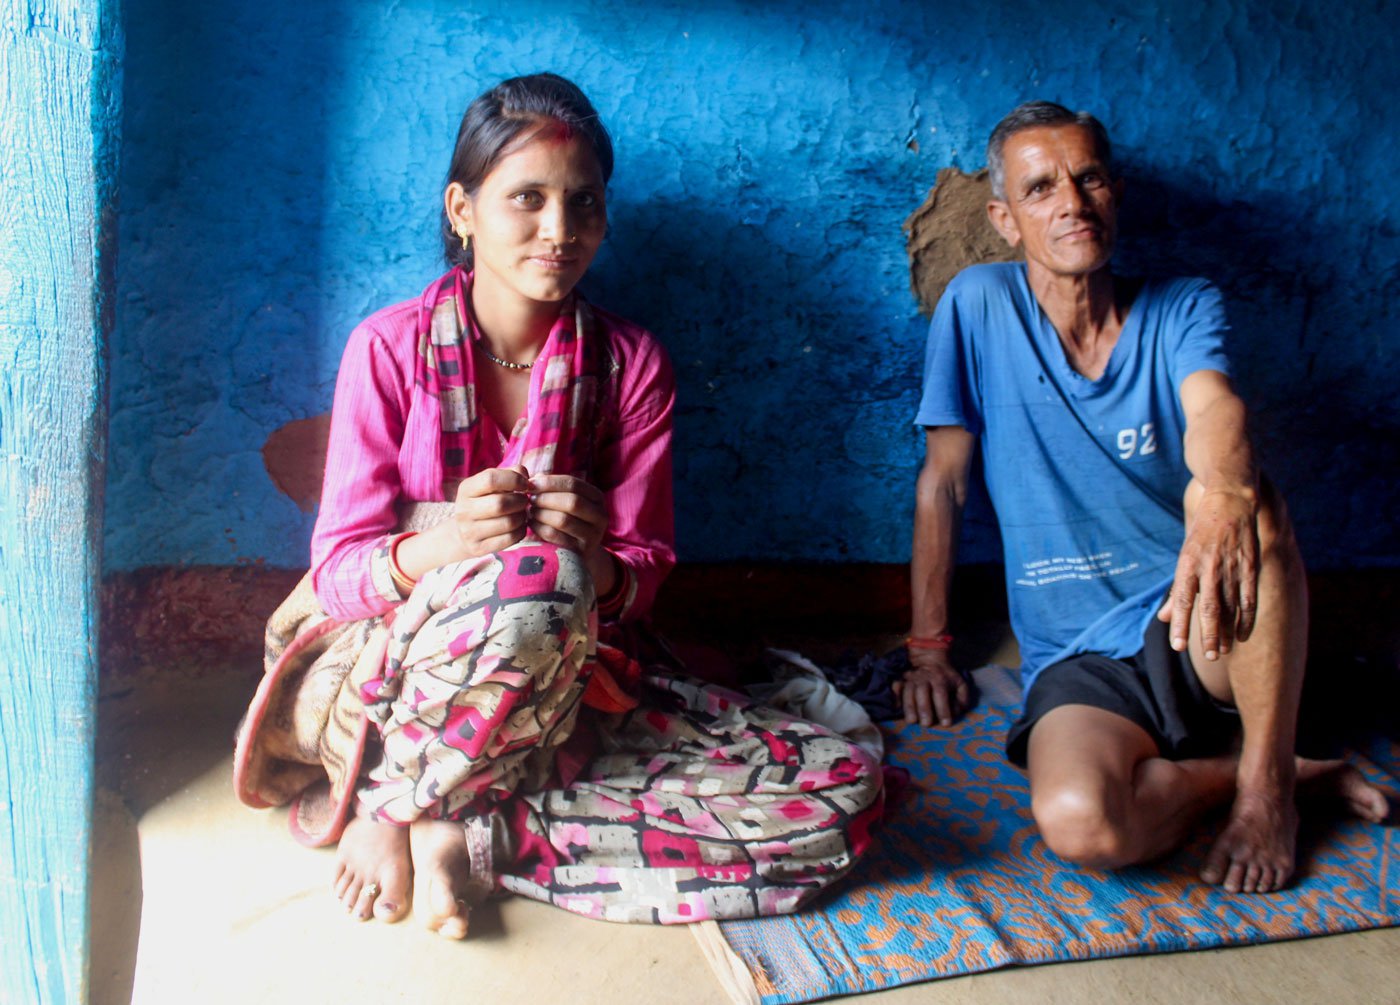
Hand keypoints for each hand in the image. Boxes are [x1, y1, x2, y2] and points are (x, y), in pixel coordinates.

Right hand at [450, 466, 530, 557]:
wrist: (464, 532)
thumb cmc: (485, 502)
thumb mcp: (492, 485)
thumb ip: (511, 474)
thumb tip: (527, 477)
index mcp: (466, 489)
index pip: (490, 479)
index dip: (513, 479)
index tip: (525, 484)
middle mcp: (464, 510)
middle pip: (501, 503)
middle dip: (520, 501)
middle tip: (524, 501)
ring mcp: (469, 531)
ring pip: (508, 523)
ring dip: (522, 517)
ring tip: (521, 513)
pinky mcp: (479, 548)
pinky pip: (510, 539)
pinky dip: (521, 531)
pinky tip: (519, 526)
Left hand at [525, 474, 608, 558]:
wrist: (578, 550)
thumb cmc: (568, 518)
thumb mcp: (565, 500)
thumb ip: (553, 487)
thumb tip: (535, 478)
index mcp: (597, 498)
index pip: (573, 484)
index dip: (550, 482)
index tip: (530, 483)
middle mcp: (600, 516)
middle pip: (571, 501)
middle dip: (546, 499)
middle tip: (530, 499)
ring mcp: (593, 536)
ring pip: (563, 520)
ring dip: (542, 514)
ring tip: (531, 511)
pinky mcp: (580, 551)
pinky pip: (555, 536)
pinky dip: (539, 528)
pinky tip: (532, 524)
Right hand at [893, 648, 969, 726]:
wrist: (930, 659)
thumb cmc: (946, 676)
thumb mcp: (960, 684)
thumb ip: (962, 699)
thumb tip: (956, 713)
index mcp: (940, 679)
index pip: (941, 694)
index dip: (943, 709)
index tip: (946, 723)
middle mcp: (924, 678)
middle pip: (922, 692)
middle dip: (924, 709)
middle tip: (926, 724)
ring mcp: (911, 679)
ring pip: (908, 692)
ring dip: (909, 707)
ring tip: (912, 721)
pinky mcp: (902, 680)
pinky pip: (896, 687)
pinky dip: (896, 697)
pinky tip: (897, 708)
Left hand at [1158, 487, 1258, 659]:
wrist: (1229, 501)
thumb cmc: (1202, 535)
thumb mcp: (1184, 558)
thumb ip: (1177, 591)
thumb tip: (1165, 618)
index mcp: (1188, 564)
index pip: (1183, 600)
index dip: (1180, 625)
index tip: (1178, 647)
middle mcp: (1209, 567)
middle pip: (1209, 608)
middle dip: (1209, 635)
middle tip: (1209, 657)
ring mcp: (1232, 567)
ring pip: (1230, 607)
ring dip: (1228, 632)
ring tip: (1223, 651)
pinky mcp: (1250, 566)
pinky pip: (1249, 598)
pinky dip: (1247, 619)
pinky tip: (1244, 635)